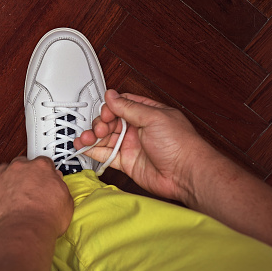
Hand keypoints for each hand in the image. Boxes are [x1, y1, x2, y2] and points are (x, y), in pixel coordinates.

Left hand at [0, 156, 72, 237]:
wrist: (25, 230)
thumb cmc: (45, 219)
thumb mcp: (66, 201)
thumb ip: (60, 186)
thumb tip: (57, 181)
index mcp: (41, 167)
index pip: (44, 162)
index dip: (45, 173)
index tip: (45, 181)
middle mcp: (21, 167)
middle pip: (23, 162)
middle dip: (26, 173)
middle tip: (30, 188)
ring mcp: (4, 176)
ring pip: (4, 167)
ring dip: (8, 175)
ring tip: (12, 189)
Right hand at [74, 89, 215, 203]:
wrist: (186, 175)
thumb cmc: (181, 145)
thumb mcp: (153, 117)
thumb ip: (129, 107)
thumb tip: (111, 95)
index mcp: (146, 114)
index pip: (120, 106)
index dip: (109, 109)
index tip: (106, 114)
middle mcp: (137, 129)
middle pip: (109, 122)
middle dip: (99, 124)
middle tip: (100, 129)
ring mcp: (131, 146)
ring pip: (105, 138)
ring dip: (92, 137)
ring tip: (84, 139)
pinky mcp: (127, 163)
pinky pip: (106, 155)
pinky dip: (93, 151)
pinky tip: (84, 147)